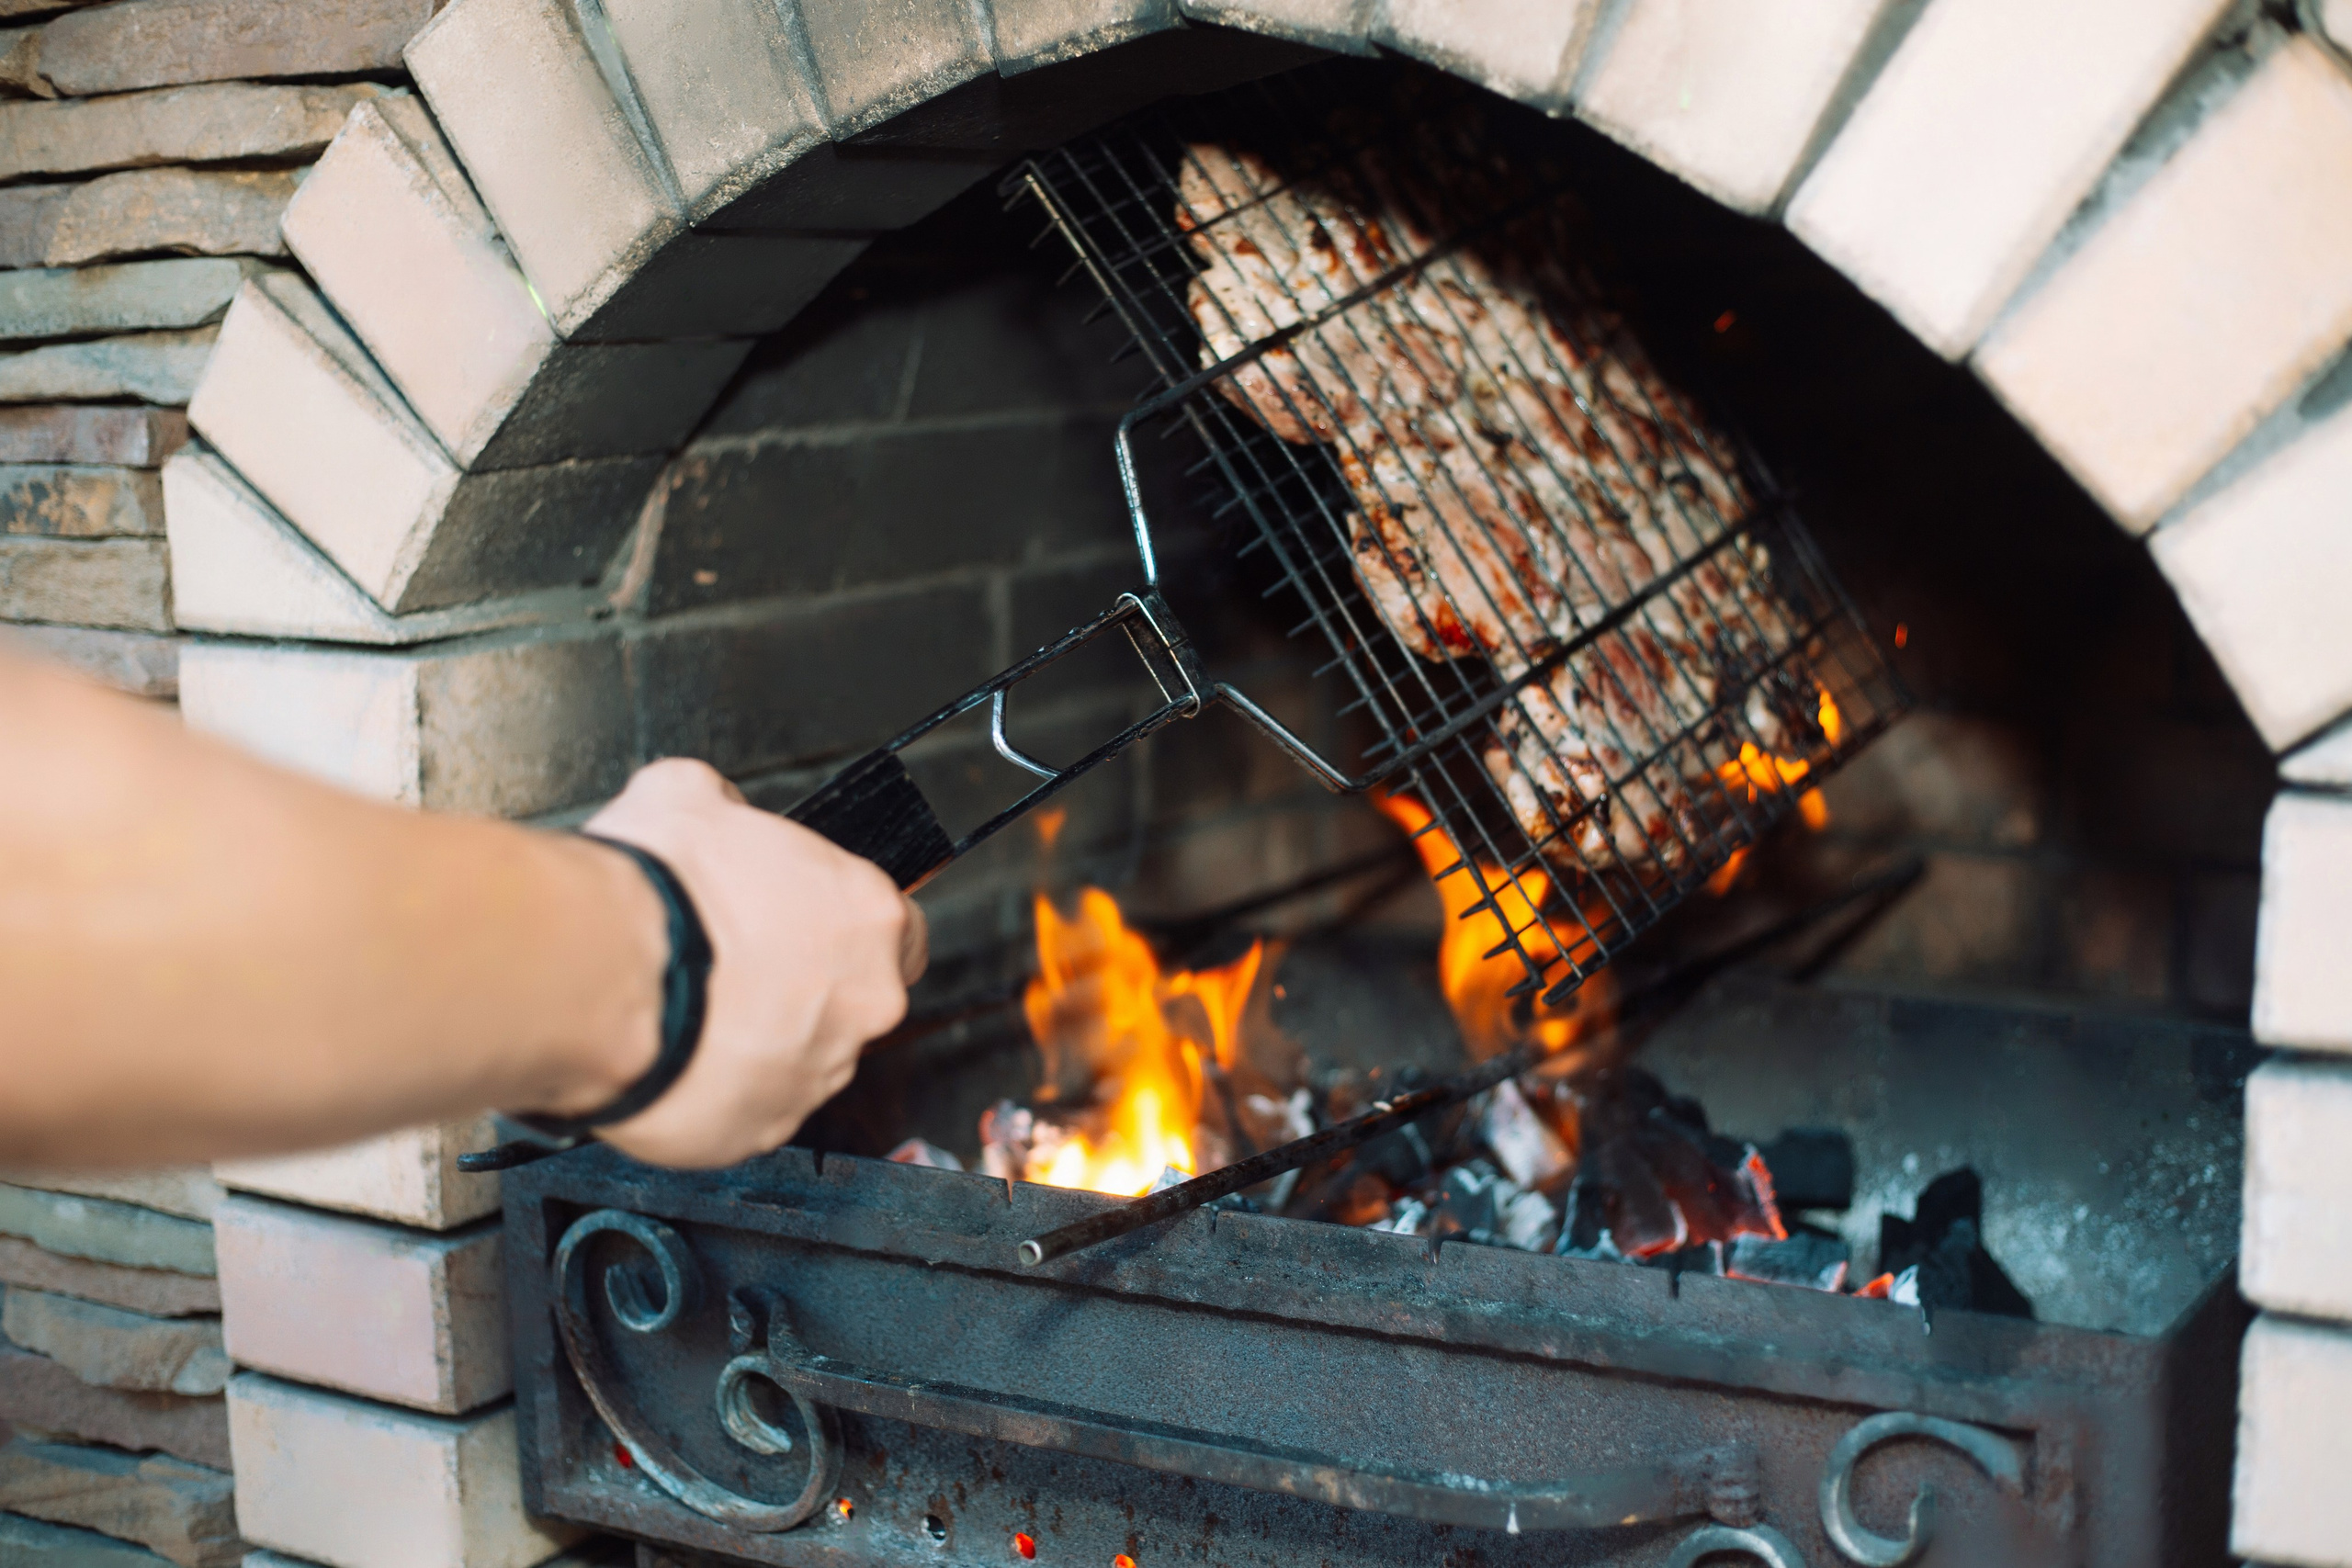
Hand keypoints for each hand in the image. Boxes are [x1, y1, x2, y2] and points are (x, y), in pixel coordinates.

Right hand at [566, 758, 926, 1167]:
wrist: (601, 980)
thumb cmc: (656, 894)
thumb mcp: (688, 796)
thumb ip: (726, 807)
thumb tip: (718, 810)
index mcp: (867, 917)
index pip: (902, 930)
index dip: (849, 929)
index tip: (807, 927)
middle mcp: (862, 1003)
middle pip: (852, 1000)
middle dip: (801, 988)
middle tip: (733, 970)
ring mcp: (816, 1074)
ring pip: (800, 1059)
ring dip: (757, 1040)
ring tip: (691, 1012)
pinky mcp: (761, 1129)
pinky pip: (747, 1109)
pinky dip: (716, 1090)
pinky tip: (674, 1056)